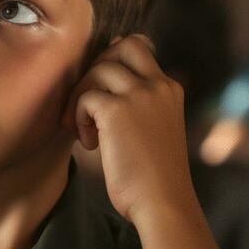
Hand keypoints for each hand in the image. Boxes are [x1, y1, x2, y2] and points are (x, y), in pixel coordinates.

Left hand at [64, 35, 198, 227]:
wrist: (163, 203)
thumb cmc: (153, 178)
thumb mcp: (154, 131)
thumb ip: (138, 107)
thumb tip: (101, 92)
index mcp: (170, 89)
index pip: (139, 48)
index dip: (113, 59)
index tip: (101, 89)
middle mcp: (158, 86)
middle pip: (122, 45)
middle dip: (96, 68)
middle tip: (87, 104)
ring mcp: (140, 95)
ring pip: (98, 69)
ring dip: (83, 97)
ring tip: (86, 130)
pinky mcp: (117, 111)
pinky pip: (85, 97)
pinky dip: (79, 117)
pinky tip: (89, 144)